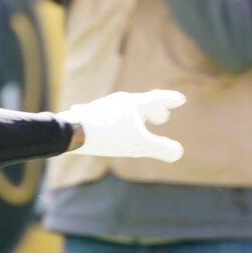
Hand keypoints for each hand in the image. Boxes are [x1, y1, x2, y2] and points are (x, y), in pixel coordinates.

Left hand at [58, 89, 184, 163]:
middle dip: (154, 110)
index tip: (180, 99)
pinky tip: (101, 115)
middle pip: (142, 102)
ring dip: (134, 113)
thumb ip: (160, 148)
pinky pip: (105, 112)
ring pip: (123, 106)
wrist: (71, 132)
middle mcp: (120, 100)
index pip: (158, 99)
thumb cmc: (107, 137)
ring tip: (136, 121)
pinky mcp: (88, 113)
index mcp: (135, 104)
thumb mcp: (139, 145)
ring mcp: (103, 105)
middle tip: (162, 118)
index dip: (171, 100)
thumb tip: (178, 153)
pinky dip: (112, 116)